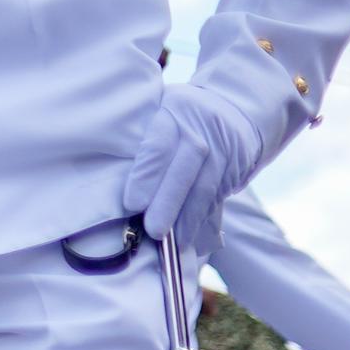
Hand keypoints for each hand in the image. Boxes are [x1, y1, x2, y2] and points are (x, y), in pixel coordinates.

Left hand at [118, 86, 265, 260]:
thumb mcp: (161, 109)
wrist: (236, 106)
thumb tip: (113, 178)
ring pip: (205, 186)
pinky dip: (203, 216)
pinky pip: (218, 194)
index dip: (146, 176)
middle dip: (168, 204)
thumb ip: (144, 136)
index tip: (132, 204)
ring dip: (188, 217)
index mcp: (175, 112)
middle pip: (184, 170)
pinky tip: (190, 233)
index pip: (159, 146)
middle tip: (153, 231)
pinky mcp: (236, 166)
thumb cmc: (182, 114)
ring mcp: (224, 148)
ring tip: (173, 242)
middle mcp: (202, 129)